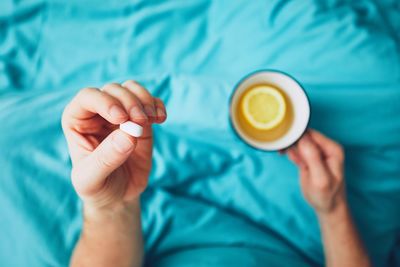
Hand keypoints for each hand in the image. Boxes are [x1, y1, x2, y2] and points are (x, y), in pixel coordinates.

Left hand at [62, 81, 166, 212]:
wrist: (117, 195)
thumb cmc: (98, 186)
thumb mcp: (92, 179)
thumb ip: (106, 158)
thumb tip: (129, 134)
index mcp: (77, 121)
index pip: (88, 97)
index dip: (105, 102)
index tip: (122, 118)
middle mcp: (97, 113)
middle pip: (113, 90)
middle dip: (129, 102)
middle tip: (140, 122)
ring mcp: (121, 114)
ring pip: (131, 90)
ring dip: (144, 99)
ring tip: (152, 119)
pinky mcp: (141, 120)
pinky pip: (150, 102)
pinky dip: (157, 105)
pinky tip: (161, 119)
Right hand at [284, 129, 344, 214]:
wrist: (327, 206)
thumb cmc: (327, 195)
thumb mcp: (320, 178)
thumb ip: (312, 158)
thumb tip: (303, 139)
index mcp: (332, 149)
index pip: (311, 134)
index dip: (297, 138)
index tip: (287, 145)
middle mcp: (326, 148)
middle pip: (304, 136)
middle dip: (292, 142)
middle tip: (284, 152)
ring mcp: (317, 152)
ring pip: (299, 142)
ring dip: (290, 148)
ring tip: (289, 158)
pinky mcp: (309, 158)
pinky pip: (297, 149)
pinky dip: (291, 153)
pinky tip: (292, 160)